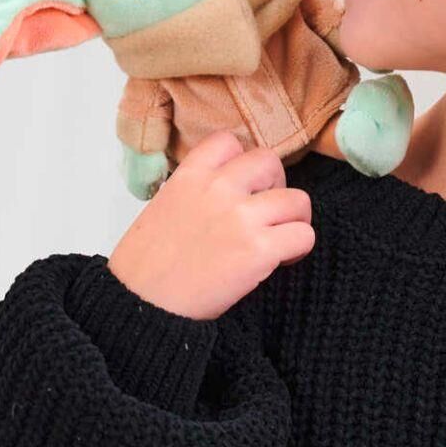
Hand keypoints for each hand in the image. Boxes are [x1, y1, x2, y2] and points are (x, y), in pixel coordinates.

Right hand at [107, 130, 313, 320]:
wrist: (141, 305)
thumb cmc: (145, 266)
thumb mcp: (163, 207)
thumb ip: (196, 191)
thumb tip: (226, 194)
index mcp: (190, 175)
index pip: (229, 141)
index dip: (241, 162)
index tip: (241, 185)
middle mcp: (219, 188)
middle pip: (271, 162)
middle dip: (274, 185)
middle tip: (264, 212)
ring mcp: (242, 217)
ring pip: (298, 199)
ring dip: (293, 219)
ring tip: (279, 237)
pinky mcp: (259, 250)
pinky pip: (304, 236)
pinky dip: (298, 248)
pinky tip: (280, 260)